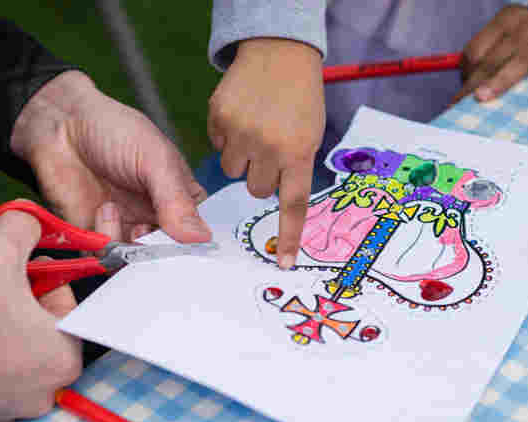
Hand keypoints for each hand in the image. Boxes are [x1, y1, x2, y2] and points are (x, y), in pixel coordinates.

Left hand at [11, 71, 210, 242]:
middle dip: (163, 253)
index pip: (200, 233)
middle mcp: (156, 218)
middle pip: (170, 255)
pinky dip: (106, 242)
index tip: (192, 247)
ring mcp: (126, 229)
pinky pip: (106, 260)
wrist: (59, 124)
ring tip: (126, 218)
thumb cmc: (114, 131)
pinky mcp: (95, 237)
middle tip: (156, 238)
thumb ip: (177, 199)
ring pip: (138, 262)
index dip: (198, 244)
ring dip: (133, 247)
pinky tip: (104, 210)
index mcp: (181, 197)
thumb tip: (201, 237)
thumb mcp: (155, 159)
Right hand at [208, 38, 325, 268]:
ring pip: (232, 171)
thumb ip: (295, 165)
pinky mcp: (218, 117)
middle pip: (256, 189)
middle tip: (269, 151)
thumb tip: (275, 198)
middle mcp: (269, 145)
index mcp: (298, 151)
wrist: (280, 51)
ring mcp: (241, 131)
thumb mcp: (310, 132)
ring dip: (241, 157)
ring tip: (254, 130)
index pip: (293, 204)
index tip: (284, 262)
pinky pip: (217, 144)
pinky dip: (227, 135)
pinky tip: (241, 115)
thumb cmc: (301, 96)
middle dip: (261, 176)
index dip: (289, 235)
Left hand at [453, 5, 527, 104]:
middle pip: (492, 59)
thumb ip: (493, 49)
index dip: (465, 73)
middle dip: (474, 83)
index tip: (462, 93)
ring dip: (500, 81)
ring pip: (521, 62)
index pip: (475, 49)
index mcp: (504, 22)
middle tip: (460, 105)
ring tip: (483, 98)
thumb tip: (467, 79)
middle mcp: (523, 29)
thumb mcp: (512, 29)